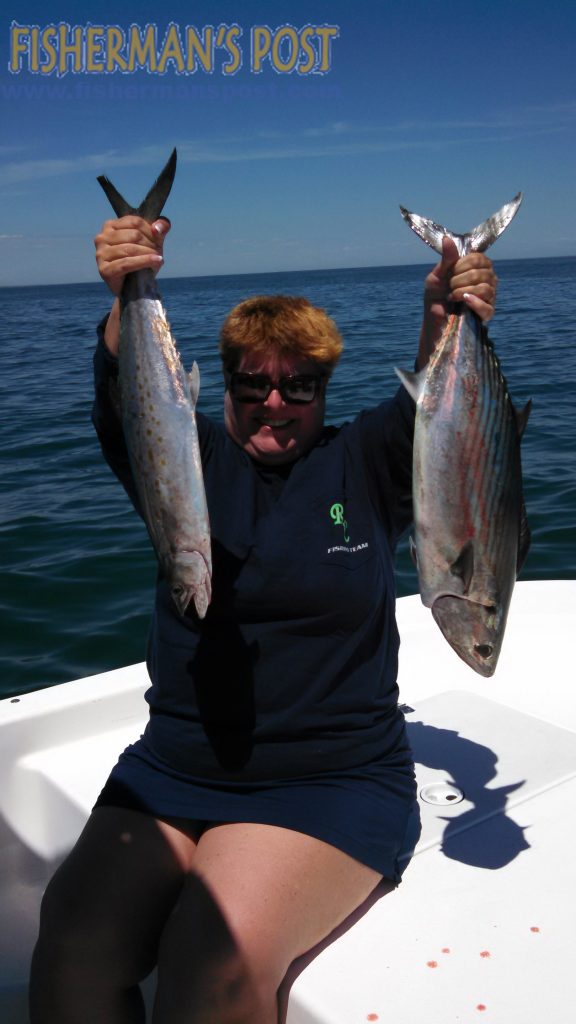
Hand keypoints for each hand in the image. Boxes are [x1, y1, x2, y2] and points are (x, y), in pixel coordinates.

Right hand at [94, 215, 169, 295]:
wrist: (135, 286)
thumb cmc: (142, 259)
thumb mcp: (153, 240)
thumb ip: (160, 227)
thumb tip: (157, 227)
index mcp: (110, 226)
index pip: (135, 221)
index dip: (151, 230)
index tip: (158, 239)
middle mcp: (102, 238)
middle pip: (134, 235)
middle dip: (150, 243)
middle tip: (158, 252)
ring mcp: (101, 254)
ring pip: (130, 249)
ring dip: (148, 254)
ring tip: (158, 259)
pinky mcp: (104, 269)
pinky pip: (127, 264)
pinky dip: (144, 262)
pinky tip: (157, 261)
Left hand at [417, 237, 497, 367]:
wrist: (433, 320)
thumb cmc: (436, 296)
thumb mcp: (437, 276)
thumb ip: (446, 259)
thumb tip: (447, 239)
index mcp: (477, 267)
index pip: (478, 258)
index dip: (461, 265)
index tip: (450, 274)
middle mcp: (487, 279)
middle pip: (481, 272)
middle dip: (460, 280)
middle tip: (450, 288)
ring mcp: (490, 296)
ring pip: (485, 288)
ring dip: (464, 291)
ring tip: (453, 297)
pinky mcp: (488, 313)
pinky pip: (488, 306)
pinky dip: (475, 302)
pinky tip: (464, 301)